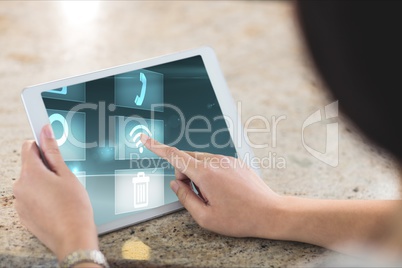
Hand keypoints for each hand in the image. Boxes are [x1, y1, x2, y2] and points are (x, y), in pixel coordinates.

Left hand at [13, 125, 98, 260]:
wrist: (73, 236)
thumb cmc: (74, 207)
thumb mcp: (66, 174)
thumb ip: (53, 151)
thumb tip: (45, 132)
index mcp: (30, 173)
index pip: (28, 147)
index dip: (41, 144)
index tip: (49, 144)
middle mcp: (20, 186)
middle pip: (30, 166)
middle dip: (45, 167)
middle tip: (64, 177)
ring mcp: (20, 202)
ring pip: (31, 183)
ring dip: (43, 183)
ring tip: (61, 194)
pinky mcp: (23, 214)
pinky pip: (30, 198)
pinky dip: (40, 197)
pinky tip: (56, 204)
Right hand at [141, 135, 283, 237]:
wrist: (269, 212)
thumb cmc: (239, 218)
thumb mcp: (205, 217)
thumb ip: (185, 198)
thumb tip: (175, 183)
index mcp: (205, 174)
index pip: (175, 156)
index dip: (157, 148)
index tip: (145, 139)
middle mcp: (216, 162)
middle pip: (187, 159)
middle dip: (184, 174)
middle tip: (196, 195)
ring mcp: (228, 160)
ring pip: (201, 161)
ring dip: (199, 175)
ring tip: (214, 195)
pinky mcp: (236, 162)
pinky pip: (215, 162)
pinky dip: (210, 173)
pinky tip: (223, 190)